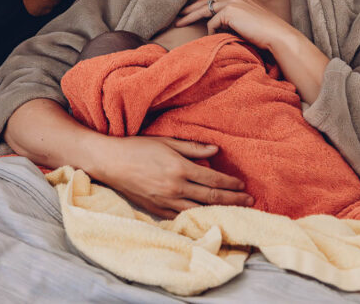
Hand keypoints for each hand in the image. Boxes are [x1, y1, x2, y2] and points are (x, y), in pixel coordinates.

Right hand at [92, 136, 251, 218]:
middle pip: (211, 196)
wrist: (110, 162)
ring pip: (199, 210)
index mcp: (179, 168)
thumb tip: (216, 150)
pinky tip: (207, 218)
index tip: (242, 185)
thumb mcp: (166, 141)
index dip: (230, 183)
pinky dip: (197, 218)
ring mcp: (166, 201)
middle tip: (250, 202)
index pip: (213, 178)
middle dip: (233, 199)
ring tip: (235, 212)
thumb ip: (192, 147)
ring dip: (219, 211)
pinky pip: (182, 217)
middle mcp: (175, 187)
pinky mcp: (157, 210)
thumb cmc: (137, 148)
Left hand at [176, 0, 293, 49]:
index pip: (216, 0)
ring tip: (179, 23)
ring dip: (191, 17)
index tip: (190, 11)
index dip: (202, 5)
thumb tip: (217, 28)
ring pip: (206, 10)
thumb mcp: (248, 25)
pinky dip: (211, 32)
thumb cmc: (266, 36)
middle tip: (179, 15)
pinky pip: (213, 23)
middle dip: (191, 8)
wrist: (278, 37)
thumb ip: (234, 22)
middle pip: (207, 1)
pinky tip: (213, 38)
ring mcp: (234, 2)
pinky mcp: (230, 11)